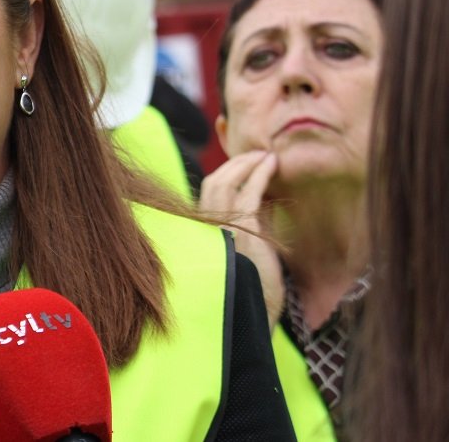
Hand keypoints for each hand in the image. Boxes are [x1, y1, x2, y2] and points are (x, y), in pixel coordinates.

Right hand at [199, 150, 283, 326]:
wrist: (253, 322)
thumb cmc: (252, 295)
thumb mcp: (248, 255)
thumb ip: (248, 228)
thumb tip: (260, 202)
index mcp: (205, 235)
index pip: (209, 195)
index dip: (226, 174)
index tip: (245, 164)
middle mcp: (206, 229)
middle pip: (213, 182)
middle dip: (235, 163)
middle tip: (256, 154)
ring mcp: (220, 230)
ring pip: (225, 182)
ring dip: (247, 163)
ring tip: (266, 155)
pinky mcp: (241, 233)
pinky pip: (248, 194)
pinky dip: (259, 174)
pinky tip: (271, 164)